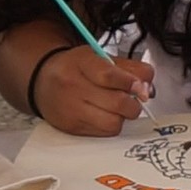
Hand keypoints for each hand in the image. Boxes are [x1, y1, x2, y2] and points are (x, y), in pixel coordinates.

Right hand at [31, 43, 154, 135]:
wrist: (42, 82)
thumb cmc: (76, 68)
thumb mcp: (100, 57)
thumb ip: (129, 68)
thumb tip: (148, 88)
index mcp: (82, 63)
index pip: (110, 75)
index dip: (132, 82)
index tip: (142, 86)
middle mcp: (74, 86)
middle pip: (117, 102)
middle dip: (133, 103)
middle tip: (133, 98)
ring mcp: (72, 110)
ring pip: (113, 122)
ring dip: (122, 116)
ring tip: (117, 107)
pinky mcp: (72, 128)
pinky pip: (104, 133)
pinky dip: (111, 125)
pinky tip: (105, 115)